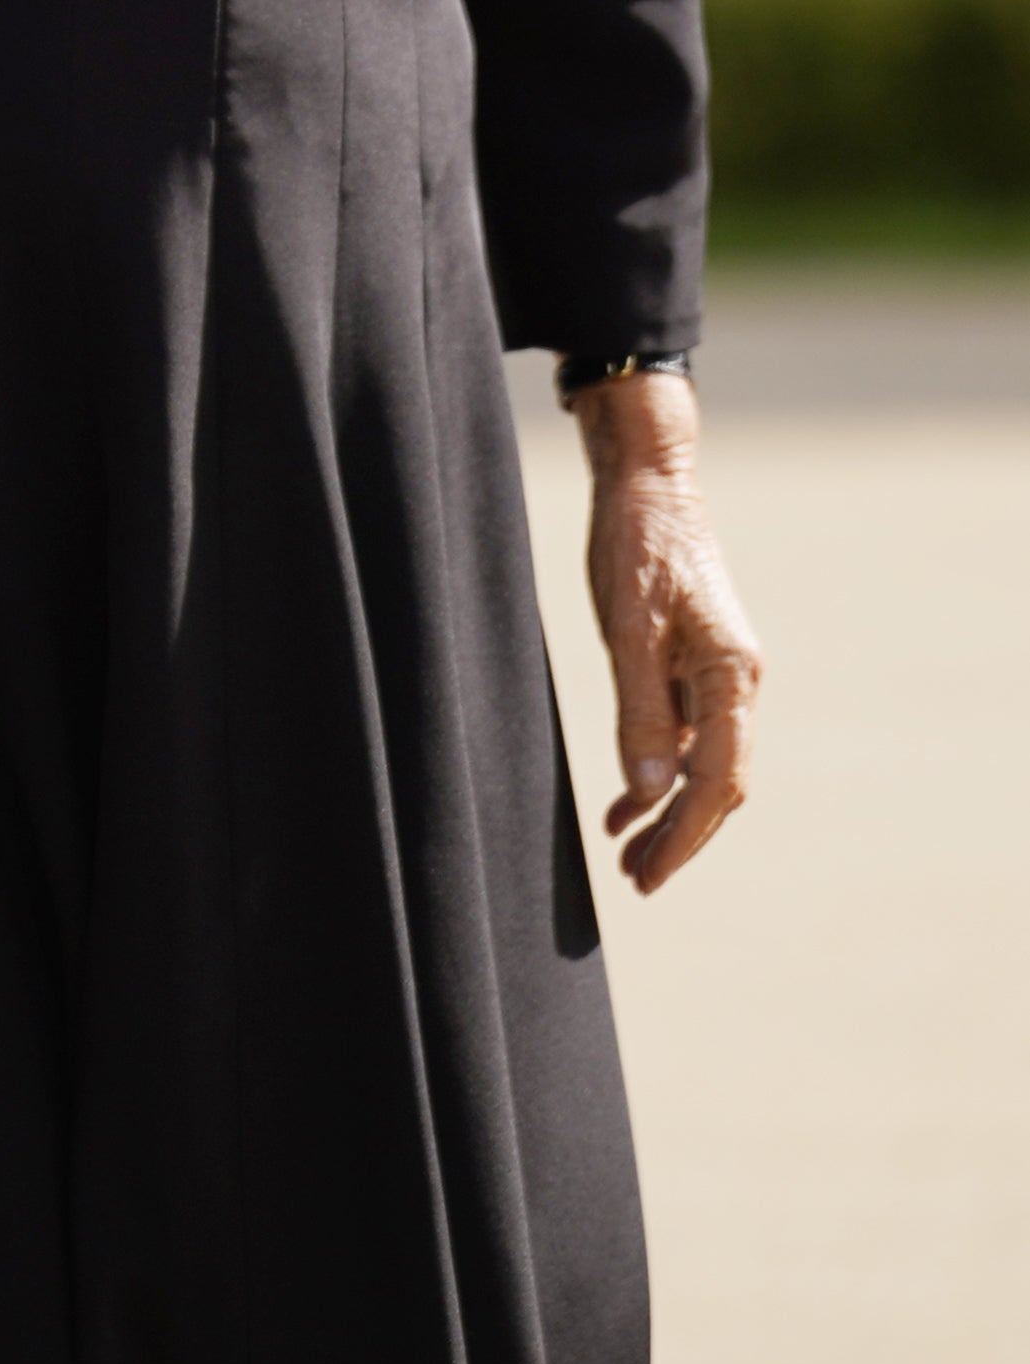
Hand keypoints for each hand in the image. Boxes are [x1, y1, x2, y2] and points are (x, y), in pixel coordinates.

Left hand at [571, 370, 759, 894]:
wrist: (645, 482)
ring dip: (668, 810)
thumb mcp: (629, 626)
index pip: (718, 781)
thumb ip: (641, 709)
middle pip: (719, 782)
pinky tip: (626, 800)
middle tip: (637, 881)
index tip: (650, 875)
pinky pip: (685, 734)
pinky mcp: (693, 660)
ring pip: (703, 763)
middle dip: (680, 837)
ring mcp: (717, 672)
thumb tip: (651, 791)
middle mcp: (736, 680)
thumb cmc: (635, 545)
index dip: (685, 835)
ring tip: (627, 855)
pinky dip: (658, 770)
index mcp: (732, 675)